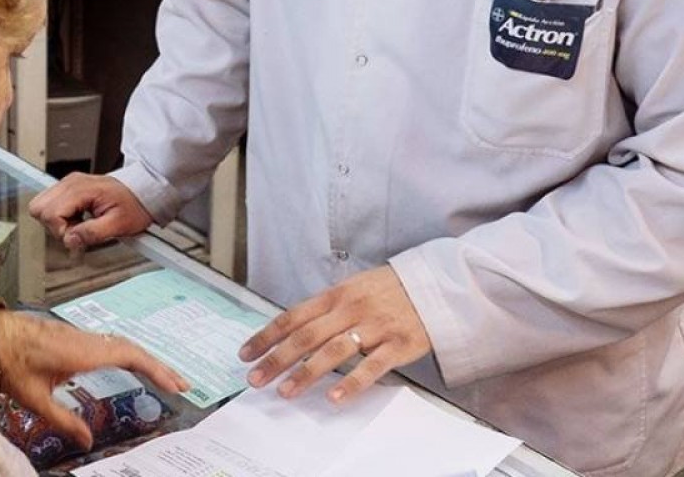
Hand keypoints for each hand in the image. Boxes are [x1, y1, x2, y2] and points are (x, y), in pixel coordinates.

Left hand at [0, 309, 188, 448]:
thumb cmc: (8, 358)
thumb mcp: (34, 399)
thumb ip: (63, 420)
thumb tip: (86, 439)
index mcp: (81, 352)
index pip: (130, 356)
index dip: (156, 369)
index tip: (174, 384)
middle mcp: (84, 339)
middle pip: (132, 349)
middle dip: (159, 366)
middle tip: (181, 385)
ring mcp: (79, 335)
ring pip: (122, 343)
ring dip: (145, 359)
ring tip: (164, 377)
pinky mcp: (72, 336)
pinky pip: (109, 342)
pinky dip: (128, 353)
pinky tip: (131, 364)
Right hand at [27, 172, 153, 250]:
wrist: (142, 192)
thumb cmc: (134, 204)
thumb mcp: (119, 224)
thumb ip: (93, 233)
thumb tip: (71, 240)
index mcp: (81, 189)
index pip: (50, 212)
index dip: (61, 230)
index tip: (78, 235)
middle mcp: (71, 183)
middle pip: (38, 207)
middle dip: (54, 225)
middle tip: (76, 230)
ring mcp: (69, 184)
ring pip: (41, 206)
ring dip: (56, 221)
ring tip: (79, 223)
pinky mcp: (70, 188)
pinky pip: (51, 204)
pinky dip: (60, 216)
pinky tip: (78, 218)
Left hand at [237, 265, 431, 404]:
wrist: (437, 286)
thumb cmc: (389, 290)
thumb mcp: (353, 289)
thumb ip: (326, 309)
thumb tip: (293, 331)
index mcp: (336, 294)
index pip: (293, 316)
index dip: (267, 336)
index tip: (246, 354)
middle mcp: (352, 309)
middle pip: (306, 335)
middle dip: (277, 358)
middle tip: (255, 379)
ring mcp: (376, 327)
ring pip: (333, 351)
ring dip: (306, 373)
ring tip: (286, 392)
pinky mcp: (399, 345)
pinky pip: (372, 367)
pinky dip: (351, 384)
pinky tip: (333, 398)